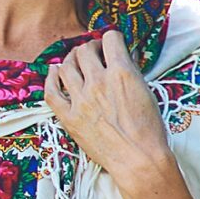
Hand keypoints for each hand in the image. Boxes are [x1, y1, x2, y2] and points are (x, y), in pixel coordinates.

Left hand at [43, 27, 171, 188]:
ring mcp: (80, 100)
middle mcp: (98, 82)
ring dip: (72, 60)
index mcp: (121, 73)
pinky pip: (51, 92)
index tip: (111, 45)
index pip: (110, 39)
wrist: (138, 160)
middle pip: (85, 50)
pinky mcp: (69, 117)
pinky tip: (54, 72)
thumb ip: (132, 71)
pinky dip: (51, 79)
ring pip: (66, 66)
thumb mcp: (147, 92)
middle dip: (91, 48)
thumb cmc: (149, 130)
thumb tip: (124, 56)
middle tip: (95, 55)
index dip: (111, 39)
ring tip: (76, 62)